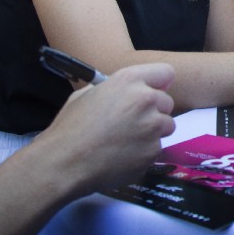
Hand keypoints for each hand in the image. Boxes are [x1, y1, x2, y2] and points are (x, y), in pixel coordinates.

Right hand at [36, 63, 175, 192]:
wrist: (65, 161)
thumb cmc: (71, 126)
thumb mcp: (86, 94)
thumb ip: (112, 89)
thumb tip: (122, 93)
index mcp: (129, 80)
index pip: (165, 73)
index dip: (158, 83)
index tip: (151, 92)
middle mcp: (147, 100)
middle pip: (167, 102)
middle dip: (153, 110)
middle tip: (132, 122)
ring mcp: (153, 127)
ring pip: (166, 126)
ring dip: (152, 132)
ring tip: (127, 141)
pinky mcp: (153, 152)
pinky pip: (156, 149)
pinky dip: (144, 153)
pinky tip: (123, 157)